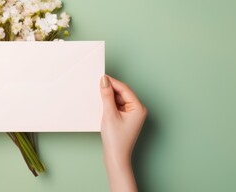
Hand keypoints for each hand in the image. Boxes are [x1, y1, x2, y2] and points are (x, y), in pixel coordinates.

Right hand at [100, 75, 146, 191]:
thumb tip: (104, 81)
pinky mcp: (126, 118)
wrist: (116, 157)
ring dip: (109, 96)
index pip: (124, 89)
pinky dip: (109, 103)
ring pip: (119, 98)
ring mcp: (132, 114)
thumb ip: (107, 96)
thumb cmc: (116, 140)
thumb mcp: (109, 114)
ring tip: (98, 96)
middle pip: (122, 93)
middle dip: (110, 89)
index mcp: (138, 108)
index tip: (101, 77)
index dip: (112, 82)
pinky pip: (117, 105)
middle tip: (97, 84)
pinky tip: (102, 104)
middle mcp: (137, 109)